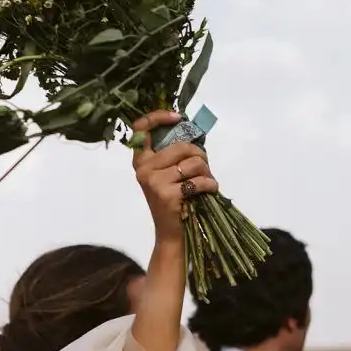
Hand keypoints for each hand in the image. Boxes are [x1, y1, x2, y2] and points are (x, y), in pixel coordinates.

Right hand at [132, 110, 218, 242]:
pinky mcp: (167, 195)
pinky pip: (199, 180)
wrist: (171, 233)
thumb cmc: (174, 200)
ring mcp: (154, 182)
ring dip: (207, 171)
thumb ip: (172, 153)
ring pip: (193, 162)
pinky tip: (209, 190)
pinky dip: (210, 184)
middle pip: (182, 146)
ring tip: (205, 181)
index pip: (140, 128)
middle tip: (204, 168)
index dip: (159, 117)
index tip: (178, 118)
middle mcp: (143, 169)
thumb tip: (193, 130)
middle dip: (200, 155)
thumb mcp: (166, 174)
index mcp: (140, 160)